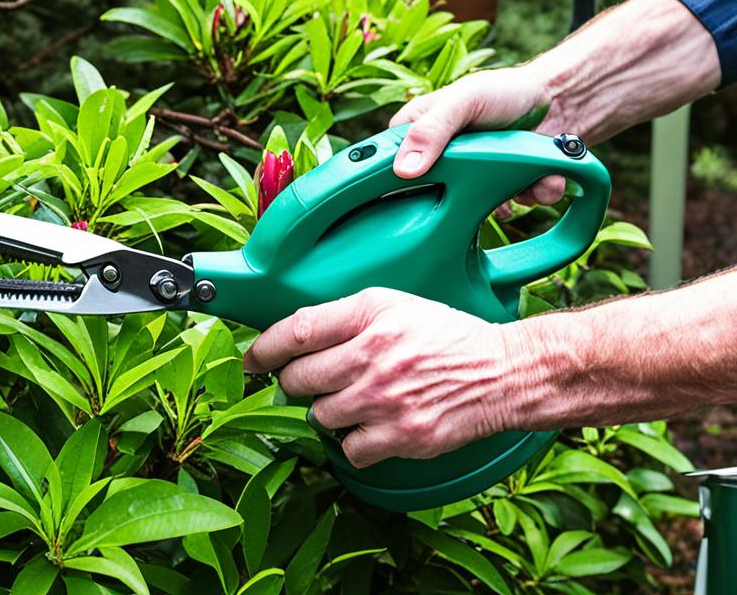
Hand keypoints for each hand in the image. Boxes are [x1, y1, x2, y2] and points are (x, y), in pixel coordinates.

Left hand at [243, 288, 522, 467]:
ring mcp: (387, 399)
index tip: (251, 360)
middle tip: (312, 382)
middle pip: (298, 379)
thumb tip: (291, 338)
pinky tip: (371, 426)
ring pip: (320, 415)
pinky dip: (354, 443)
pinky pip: (349, 449)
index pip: (296, 330)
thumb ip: (343, 317)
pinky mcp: (403, 436)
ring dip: (328, 411)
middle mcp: (375, 355)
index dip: (263, 348)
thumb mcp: (394, 305)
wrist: (502, 374)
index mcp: (371, 315)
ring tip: (354, 400)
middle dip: (296, 382)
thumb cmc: (445, 337)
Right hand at [390, 66, 574, 205]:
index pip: (388, 168)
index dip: (400, 185)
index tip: (423, 194)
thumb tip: (403, 171)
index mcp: (415, 134)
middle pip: (430, 199)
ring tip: (523, 179)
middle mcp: (437, 159)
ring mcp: (467, 176)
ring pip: (472, 209)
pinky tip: (538, 180)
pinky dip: (528, 195)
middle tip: (484, 182)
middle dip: (464, 197)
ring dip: (505, 199)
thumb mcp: (464, 101)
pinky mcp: (497, 189)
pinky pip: (507, 209)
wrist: (559, 99)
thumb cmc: (504, 91)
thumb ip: (432, 130)